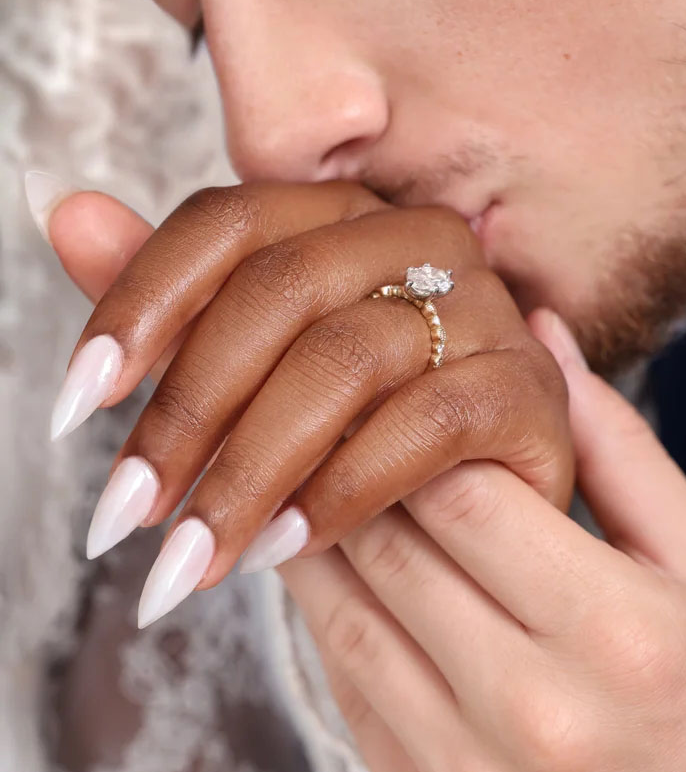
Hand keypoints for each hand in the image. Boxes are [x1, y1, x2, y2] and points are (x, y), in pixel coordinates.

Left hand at [46, 180, 572, 625]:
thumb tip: (69, 217)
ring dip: (251, 468)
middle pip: (277, 293)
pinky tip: (285, 545)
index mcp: (342, 218)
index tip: (74, 406)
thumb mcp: (254, 382)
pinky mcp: (530, 391)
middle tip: (124, 516)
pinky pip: (426, 423)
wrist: (481, 521)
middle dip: (186, 414)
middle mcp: (417, 240)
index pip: (225, 225)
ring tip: (195, 554)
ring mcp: (486, 309)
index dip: (138, 305)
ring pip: (344, 359)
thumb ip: (174, 305)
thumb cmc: (358, 442)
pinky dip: (344, 488)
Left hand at [278, 309, 685, 771]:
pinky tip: (331, 580)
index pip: (466, 500)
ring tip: (305, 493)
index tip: (390, 402)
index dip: (412, 437)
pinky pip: (349, 700)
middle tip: (328, 431)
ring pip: (348, 626)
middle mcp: (537, 718)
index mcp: (618, 635)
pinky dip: (332, 627)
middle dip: (352, 481)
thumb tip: (535, 334)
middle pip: (394, 557)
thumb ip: (616, 445)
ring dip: (315, 548)